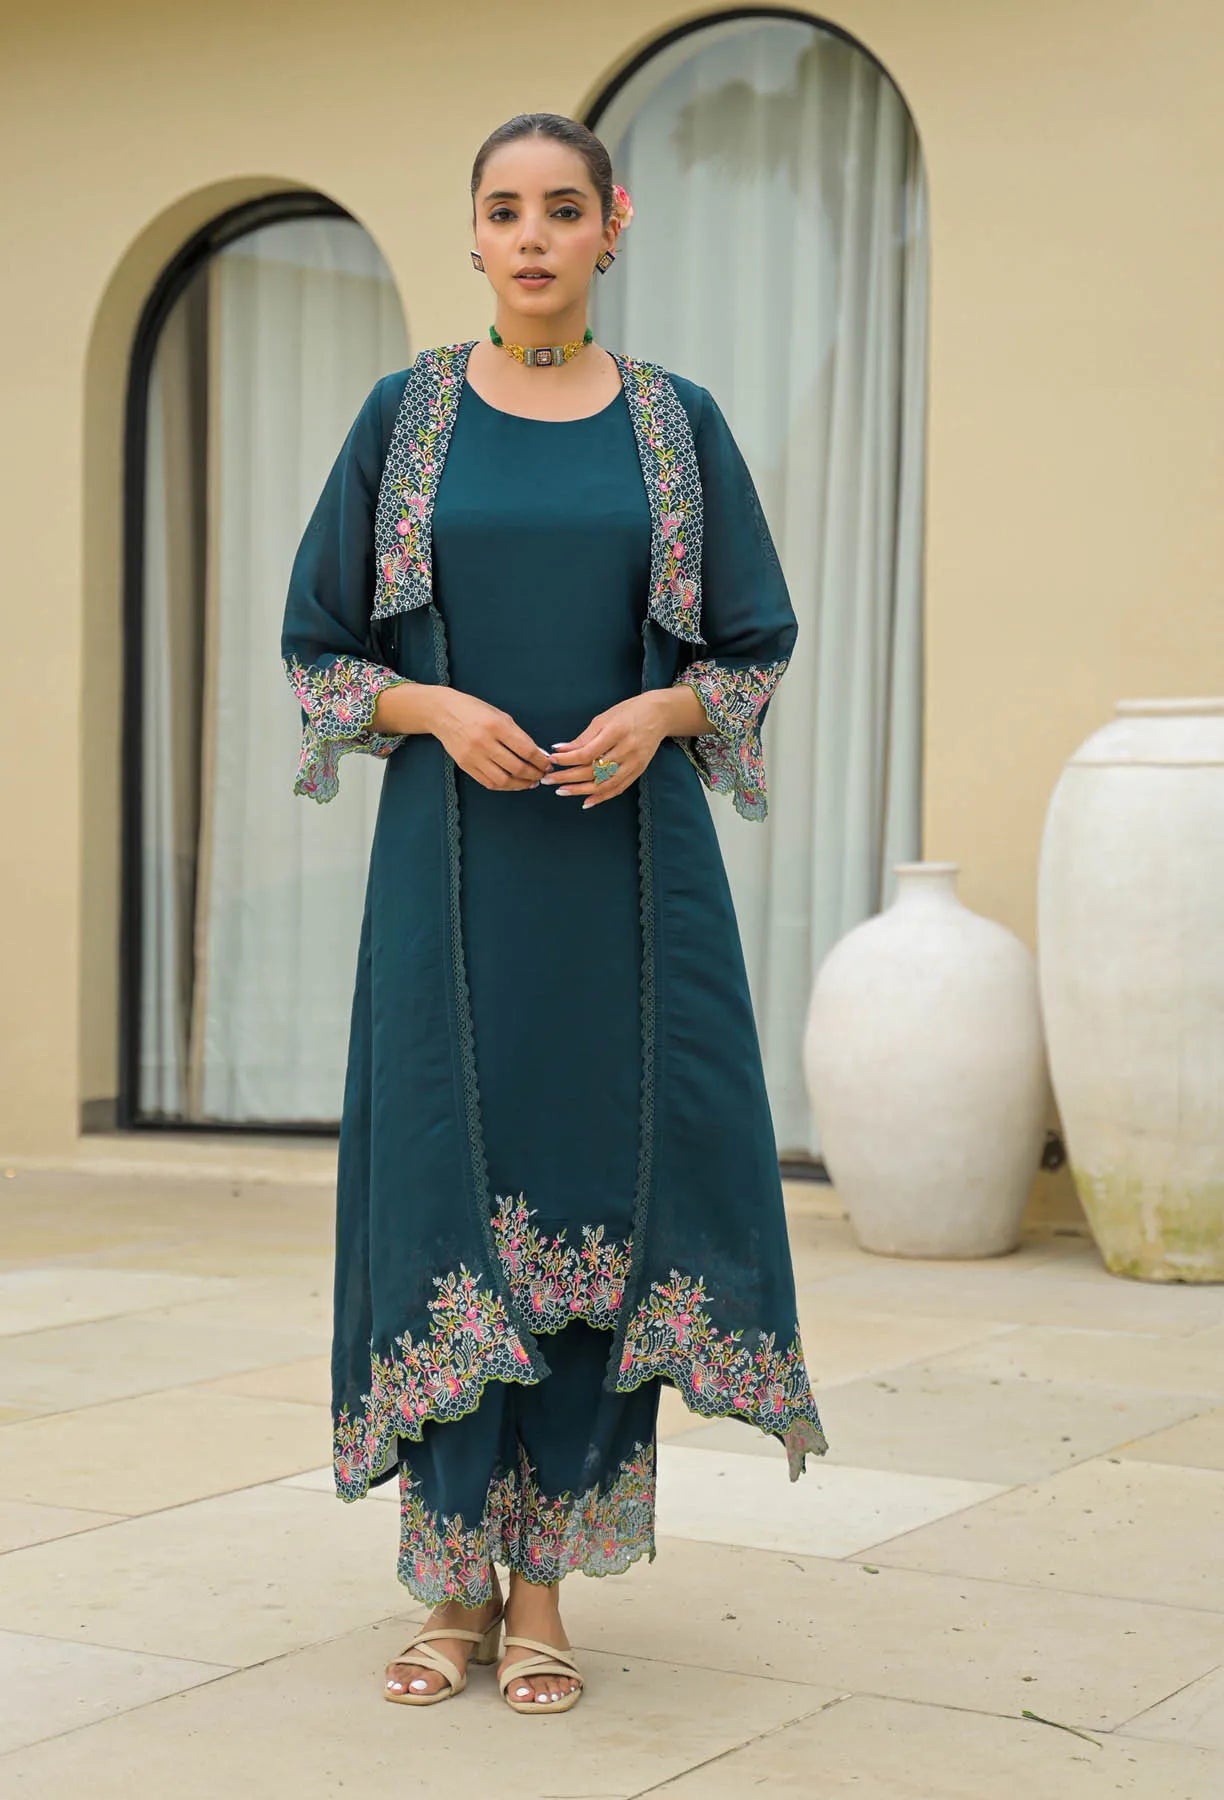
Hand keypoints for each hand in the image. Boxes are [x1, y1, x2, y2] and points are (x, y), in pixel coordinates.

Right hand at [430, 690, 555, 790]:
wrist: (442, 712)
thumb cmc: (474, 710)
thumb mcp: (500, 715)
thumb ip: (519, 735)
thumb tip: (538, 754)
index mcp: (496, 725)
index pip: (526, 750)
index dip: (541, 761)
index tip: (548, 763)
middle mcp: (484, 742)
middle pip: (517, 767)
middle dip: (535, 774)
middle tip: (542, 774)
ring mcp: (473, 756)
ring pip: (503, 780)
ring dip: (521, 784)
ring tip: (531, 782)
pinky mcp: (465, 766)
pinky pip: (489, 783)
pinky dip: (505, 786)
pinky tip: (514, 783)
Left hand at [541, 694, 665, 808]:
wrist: (659, 715)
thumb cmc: (628, 712)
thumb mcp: (604, 718)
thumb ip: (583, 737)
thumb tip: (560, 750)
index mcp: (616, 732)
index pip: (587, 752)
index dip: (567, 759)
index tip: (552, 760)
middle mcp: (627, 750)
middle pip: (593, 770)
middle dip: (568, 777)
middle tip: (548, 780)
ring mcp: (634, 763)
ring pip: (604, 783)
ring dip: (581, 790)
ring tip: (561, 791)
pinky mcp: (638, 771)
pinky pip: (618, 788)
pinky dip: (601, 797)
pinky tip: (585, 801)